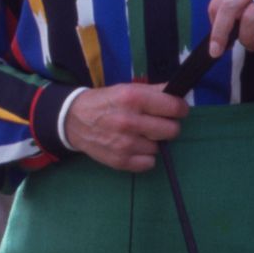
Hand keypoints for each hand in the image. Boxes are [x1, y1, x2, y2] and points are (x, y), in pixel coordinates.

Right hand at [63, 83, 187, 171]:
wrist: (73, 120)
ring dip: (153, 142)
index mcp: (132, 98)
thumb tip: (177, 92)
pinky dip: (145, 156)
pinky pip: (149, 163)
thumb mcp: (126, 89)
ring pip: (159, 148)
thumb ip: (153, 91)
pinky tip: (134, 146)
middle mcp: (129, 121)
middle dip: (168, 126)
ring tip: (139, 134)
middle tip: (157, 123)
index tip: (177, 110)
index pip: (174, 107)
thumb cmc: (104, 102)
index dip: (180, 109)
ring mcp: (125, 144)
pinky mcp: (120, 161)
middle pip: (172, 130)